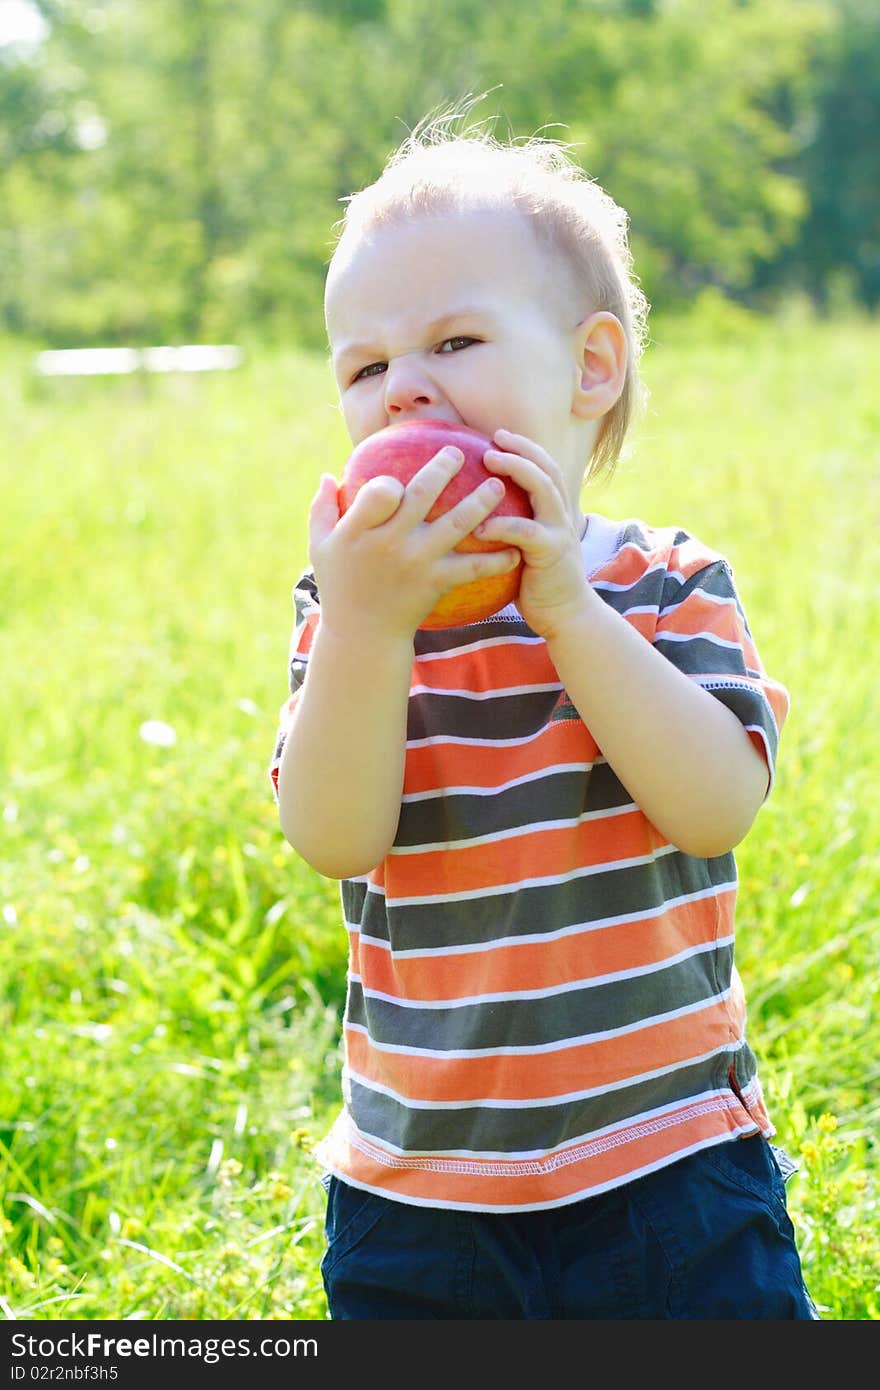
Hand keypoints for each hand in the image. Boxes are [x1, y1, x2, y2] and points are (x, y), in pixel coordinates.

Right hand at [307, 445, 520, 641]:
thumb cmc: (340, 585)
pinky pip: (472, 568)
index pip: (380, 493)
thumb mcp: (320, 548)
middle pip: (423, 497)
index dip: (391, 482)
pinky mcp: (437, 582)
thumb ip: (322, 509)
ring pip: (455, 524)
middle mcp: (390, 543)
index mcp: (360, 530)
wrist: (364, 634)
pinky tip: (514, 550)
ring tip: (497, 485)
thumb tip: (327, 475)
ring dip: (480, 501)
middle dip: (444, 468)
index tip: (399, 478)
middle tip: (459, 453)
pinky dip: (495, 560)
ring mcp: (417, 562)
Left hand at [474, 429, 590, 640]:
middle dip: (521, 448)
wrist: (566, 615)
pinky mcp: (551, 553)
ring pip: (543, 488)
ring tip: (488, 461)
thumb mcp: (523, 548)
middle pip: (546, 468)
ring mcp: (559, 532)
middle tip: (494, 438)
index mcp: (554, 512)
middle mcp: (560, 515)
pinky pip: (526, 532)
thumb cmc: (535, 583)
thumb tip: (470, 517)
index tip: (498, 436)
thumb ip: (509, 528)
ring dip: (516, 470)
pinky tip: (478, 528)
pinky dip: (502, 526)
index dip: (524, 448)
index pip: (544, 468)